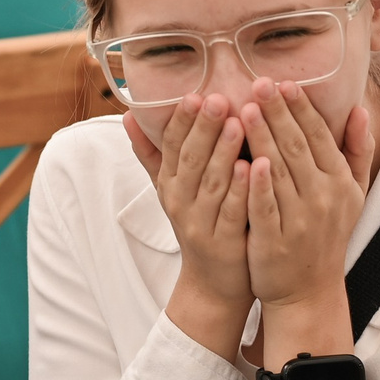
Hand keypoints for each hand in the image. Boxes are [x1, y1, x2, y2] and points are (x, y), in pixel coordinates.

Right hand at [125, 94, 251, 357]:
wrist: (213, 285)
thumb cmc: (199, 225)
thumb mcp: (171, 190)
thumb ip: (152, 153)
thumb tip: (128, 114)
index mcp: (170, 185)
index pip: (170, 147)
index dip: (181, 121)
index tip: (193, 94)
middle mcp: (181, 202)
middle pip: (190, 160)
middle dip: (203, 128)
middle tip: (218, 98)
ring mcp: (202, 224)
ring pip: (212, 183)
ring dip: (223, 152)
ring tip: (237, 123)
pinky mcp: (225, 243)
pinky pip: (232, 212)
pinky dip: (241, 190)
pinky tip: (251, 167)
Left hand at [239, 79, 368, 338]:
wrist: (309, 291)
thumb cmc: (327, 235)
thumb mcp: (353, 195)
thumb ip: (357, 151)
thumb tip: (361, 109)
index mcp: (339, 182)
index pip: (319, 136)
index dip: (301, 108)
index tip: (284, 82)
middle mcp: (323, 198)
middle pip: (297, 147)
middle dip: (277, 113)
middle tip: (258, 83)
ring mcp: (299, 220)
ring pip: (279, 172)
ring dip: (263, 139)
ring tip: (245, 109)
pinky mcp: (275, 241)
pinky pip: (266, 207)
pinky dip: (258, 185)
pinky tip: (247, 161)